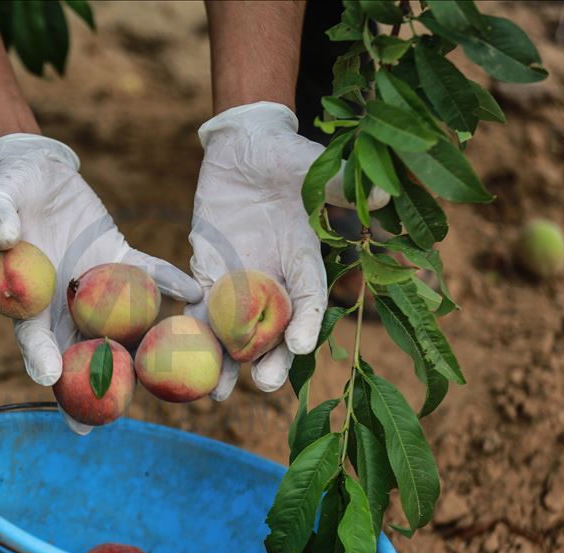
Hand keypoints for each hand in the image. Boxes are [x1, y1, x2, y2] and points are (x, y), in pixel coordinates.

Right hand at [0, 134, 202, 432]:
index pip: (32, 333)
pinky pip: (146, 274)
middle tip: (94, 425)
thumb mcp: (0, 195)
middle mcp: (65, 300)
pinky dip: (168, 282)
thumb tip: (4, 237)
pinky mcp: (119, 259)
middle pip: (77, 349)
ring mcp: (96, 285)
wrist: (39, 173)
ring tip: (160, 381)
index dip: (38, 356)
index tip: (48, 378)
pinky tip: (193, 292)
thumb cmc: (11, 188)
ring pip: (117, 324)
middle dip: (86, 386)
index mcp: (30, 294)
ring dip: (136, 349)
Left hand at [186, 102, 387, 400]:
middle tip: (264, 384)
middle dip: (271, 358)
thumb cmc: (283, 153)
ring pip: (236, 328)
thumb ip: (334, 182)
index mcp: (305, 256)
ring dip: (228, 360)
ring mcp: (240, 277)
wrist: (242, 147)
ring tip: (218, 394)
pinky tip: (183, 359)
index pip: (310, 295)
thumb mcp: (308, 162)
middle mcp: (275, 276)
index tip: (302, 343)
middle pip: (276, 327)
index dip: (309, 320)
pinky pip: (198, 307)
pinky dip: (192, 331)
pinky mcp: (208, 270)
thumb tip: (380, 191)